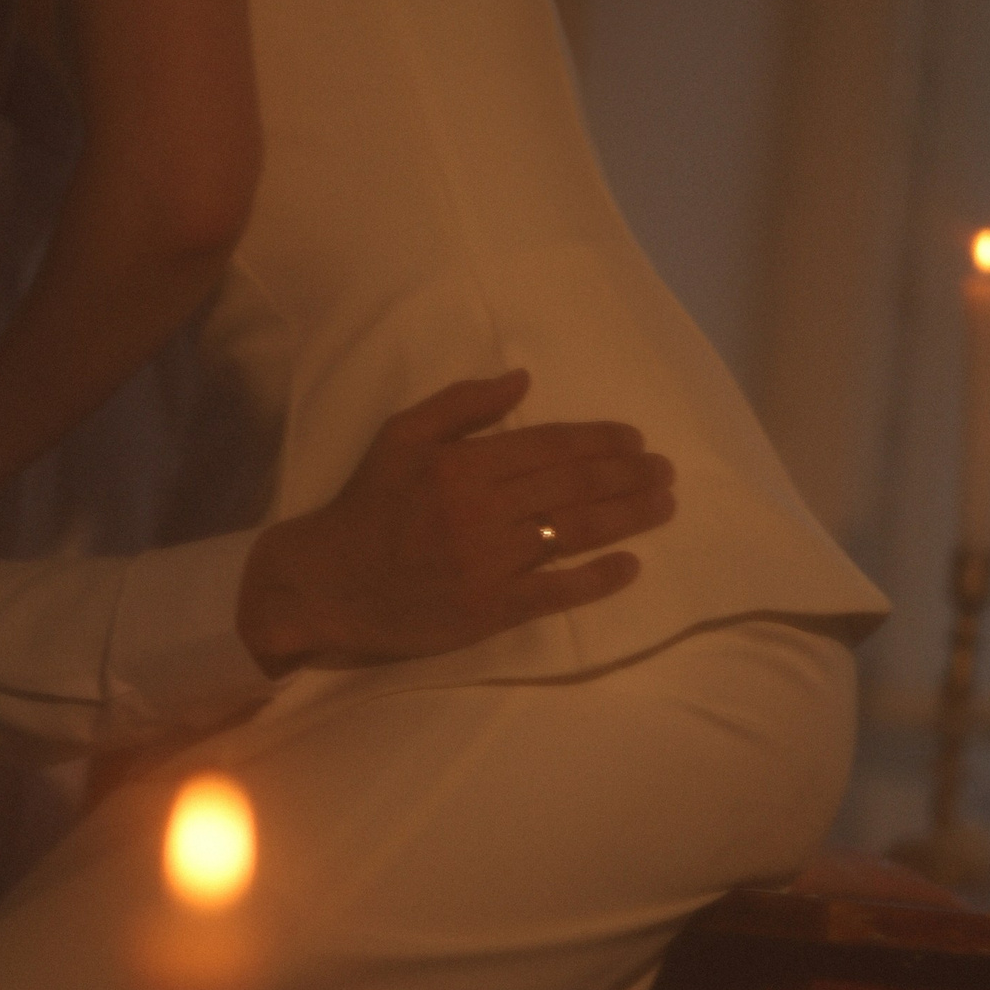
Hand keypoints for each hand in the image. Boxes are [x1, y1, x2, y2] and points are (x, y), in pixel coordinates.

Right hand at [236, 370, 673, 672]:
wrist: (324, 584)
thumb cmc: (365, 506)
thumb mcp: (400, 436)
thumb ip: (461, 404)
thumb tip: (522, 379)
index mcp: (462, 465)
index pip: (548, 446)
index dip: (599, 441)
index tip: (635, 439)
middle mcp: (482, 511)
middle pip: (572, 487)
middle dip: (627, 475)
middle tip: (665, 470)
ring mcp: (489, 563)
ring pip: (575, 534)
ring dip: (627, 517)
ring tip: (664, 504)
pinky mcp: (490, 610)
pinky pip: (556, 593)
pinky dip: (597, 579)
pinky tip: (630, 566)